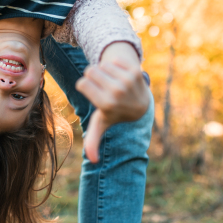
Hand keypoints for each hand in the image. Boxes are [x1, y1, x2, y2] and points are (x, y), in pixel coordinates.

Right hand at [75, 42, 149, 162]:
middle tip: (102, 87)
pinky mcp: (135, 71)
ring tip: (112, 82)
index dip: (84, 86)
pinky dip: (115, 66)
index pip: (82, 83)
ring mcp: (127, 80)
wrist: (141, 103)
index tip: (93, 94)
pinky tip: (121, 77)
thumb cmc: (114, 113)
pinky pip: (113, 60)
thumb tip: (93, 161)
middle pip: (90, 71)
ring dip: (104, 71)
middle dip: (93, 77)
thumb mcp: (102, 125)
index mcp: (107, 104)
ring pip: (101, 64)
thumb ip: (93, 142)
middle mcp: (117, 92)